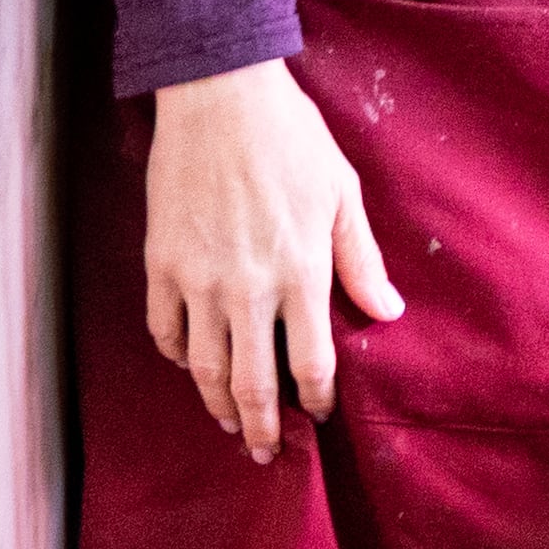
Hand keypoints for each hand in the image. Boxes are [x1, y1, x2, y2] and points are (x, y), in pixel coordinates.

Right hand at [144, 59, 399, 461]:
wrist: (219, 94)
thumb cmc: (290, 137)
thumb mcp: (340, 192)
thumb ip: (360, 259)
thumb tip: (387, 312)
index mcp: (300, 270)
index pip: (311, 363)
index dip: (317, 400)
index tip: (319, 415)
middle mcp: (249, 287)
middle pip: (254, 383)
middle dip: (261, 429)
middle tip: (264, 454)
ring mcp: (199, 279)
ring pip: (206, 368)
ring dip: (218, 405)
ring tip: (229, 423)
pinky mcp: (161, 263)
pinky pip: (164, 330)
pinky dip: (177, 357)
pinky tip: (190, 365)